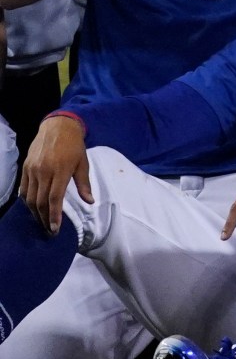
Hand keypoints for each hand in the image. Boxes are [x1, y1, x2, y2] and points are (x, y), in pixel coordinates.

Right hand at [19, 113, 91, 235]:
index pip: (54, 199)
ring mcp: (32, 170)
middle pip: (40, 201)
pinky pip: (23, 189)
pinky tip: (33, 208)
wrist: (57, 127)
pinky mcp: (25, 168)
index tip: (55, 229)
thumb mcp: (83, 163)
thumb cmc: (74, 146)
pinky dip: (27, 201)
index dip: (53, 216)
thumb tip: (90, 202)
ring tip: (42, 222)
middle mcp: (43, 171)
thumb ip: (84, 184)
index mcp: (60, 171)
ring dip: (35, 212)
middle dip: (43, 218)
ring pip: (29, 197)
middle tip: (49, 231)